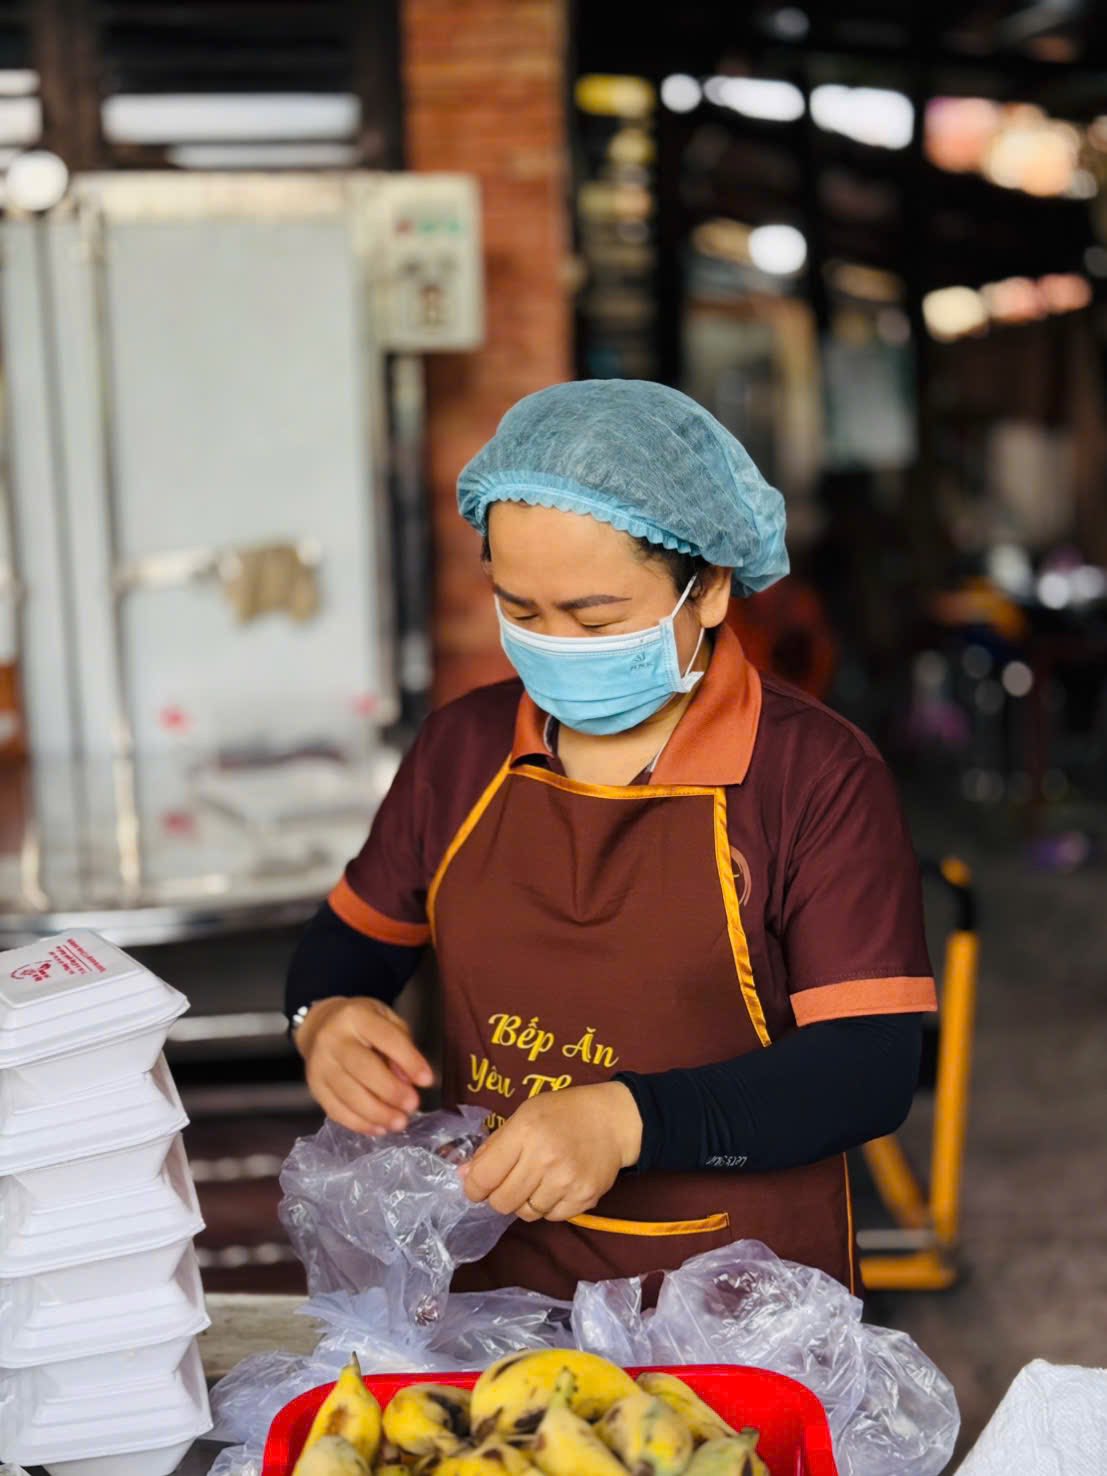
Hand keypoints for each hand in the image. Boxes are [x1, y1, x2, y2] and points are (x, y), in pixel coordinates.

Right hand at [295, 996, 433, 1136]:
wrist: (319, 1025)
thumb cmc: (362, 1025)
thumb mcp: (386, 1021)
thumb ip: (401, 1045)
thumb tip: (409, 1080)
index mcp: (356, 1016)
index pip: (386, 1038)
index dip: (408, 1060)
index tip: (427, 1080)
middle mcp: (333, 1039)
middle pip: (363, 1068)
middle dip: (390, 1091)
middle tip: (412, 1106)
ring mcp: (319, 1064)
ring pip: (348, 1094)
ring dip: (377, 1113)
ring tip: (399, 1123)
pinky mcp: (314, 1087)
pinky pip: (336, 1110)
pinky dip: (359, 1124)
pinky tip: (379, 1129)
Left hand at [460, 1082, 642, 1220]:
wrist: (613, 1120)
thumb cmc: (563, 1112)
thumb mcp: (525, 1115)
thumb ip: (494, 1146)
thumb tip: (464, 1175)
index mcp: (525, 1132)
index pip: (484, 1177)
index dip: (474, 1187)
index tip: (477, 1186)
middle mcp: (545, 1159)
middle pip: (502, 1202)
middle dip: (499, 1196)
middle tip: (510, 1182)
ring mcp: (566, 1181)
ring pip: (526, 1213)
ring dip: (526, 1201)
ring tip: (538, 1181)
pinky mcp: (584, 1198)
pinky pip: (551, 1217)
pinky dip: (549, 1206)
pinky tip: (557, 1186)